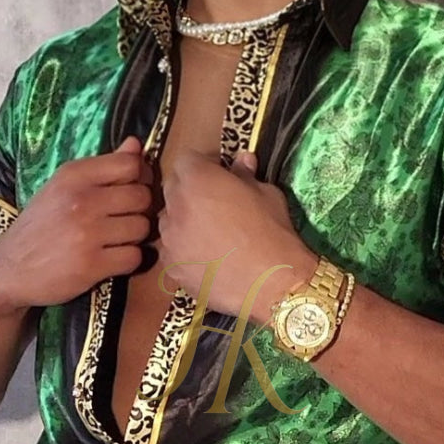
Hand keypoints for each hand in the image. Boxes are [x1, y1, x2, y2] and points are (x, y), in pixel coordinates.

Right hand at [0, 136, 154, 310]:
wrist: (8, 269)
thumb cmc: (40, 226)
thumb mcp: (63, 189)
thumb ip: (102, 168)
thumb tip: (136, 144)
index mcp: (73, 175)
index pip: (130, 164)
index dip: (139, 177)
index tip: (129, 190)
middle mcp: (81, 200)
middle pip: (142, 196)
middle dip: (138, 210)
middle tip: (120, 220)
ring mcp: (87, 233)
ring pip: (142, 227)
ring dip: (134, 237)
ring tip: (113, 240)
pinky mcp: (92, 264)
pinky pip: (135, 257)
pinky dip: (128, 260)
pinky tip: (110, 259)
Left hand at [155, 148, 316, 320]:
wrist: (273, 283)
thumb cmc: (273, 233)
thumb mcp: (267, 194)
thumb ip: (246, 175)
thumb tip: (242, 160)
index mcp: (197, 180)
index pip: (186, 160)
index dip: (203, 164)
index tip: (218, 172)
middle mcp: (175, 206)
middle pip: (173, 189)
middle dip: (190, 191)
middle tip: (215, 203)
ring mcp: (170, 240)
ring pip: (169, 221)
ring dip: (184, 221)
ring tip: (211, 235)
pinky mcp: (172, 268)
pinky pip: (172, 251)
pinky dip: (184, 251)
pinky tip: (208, 259)